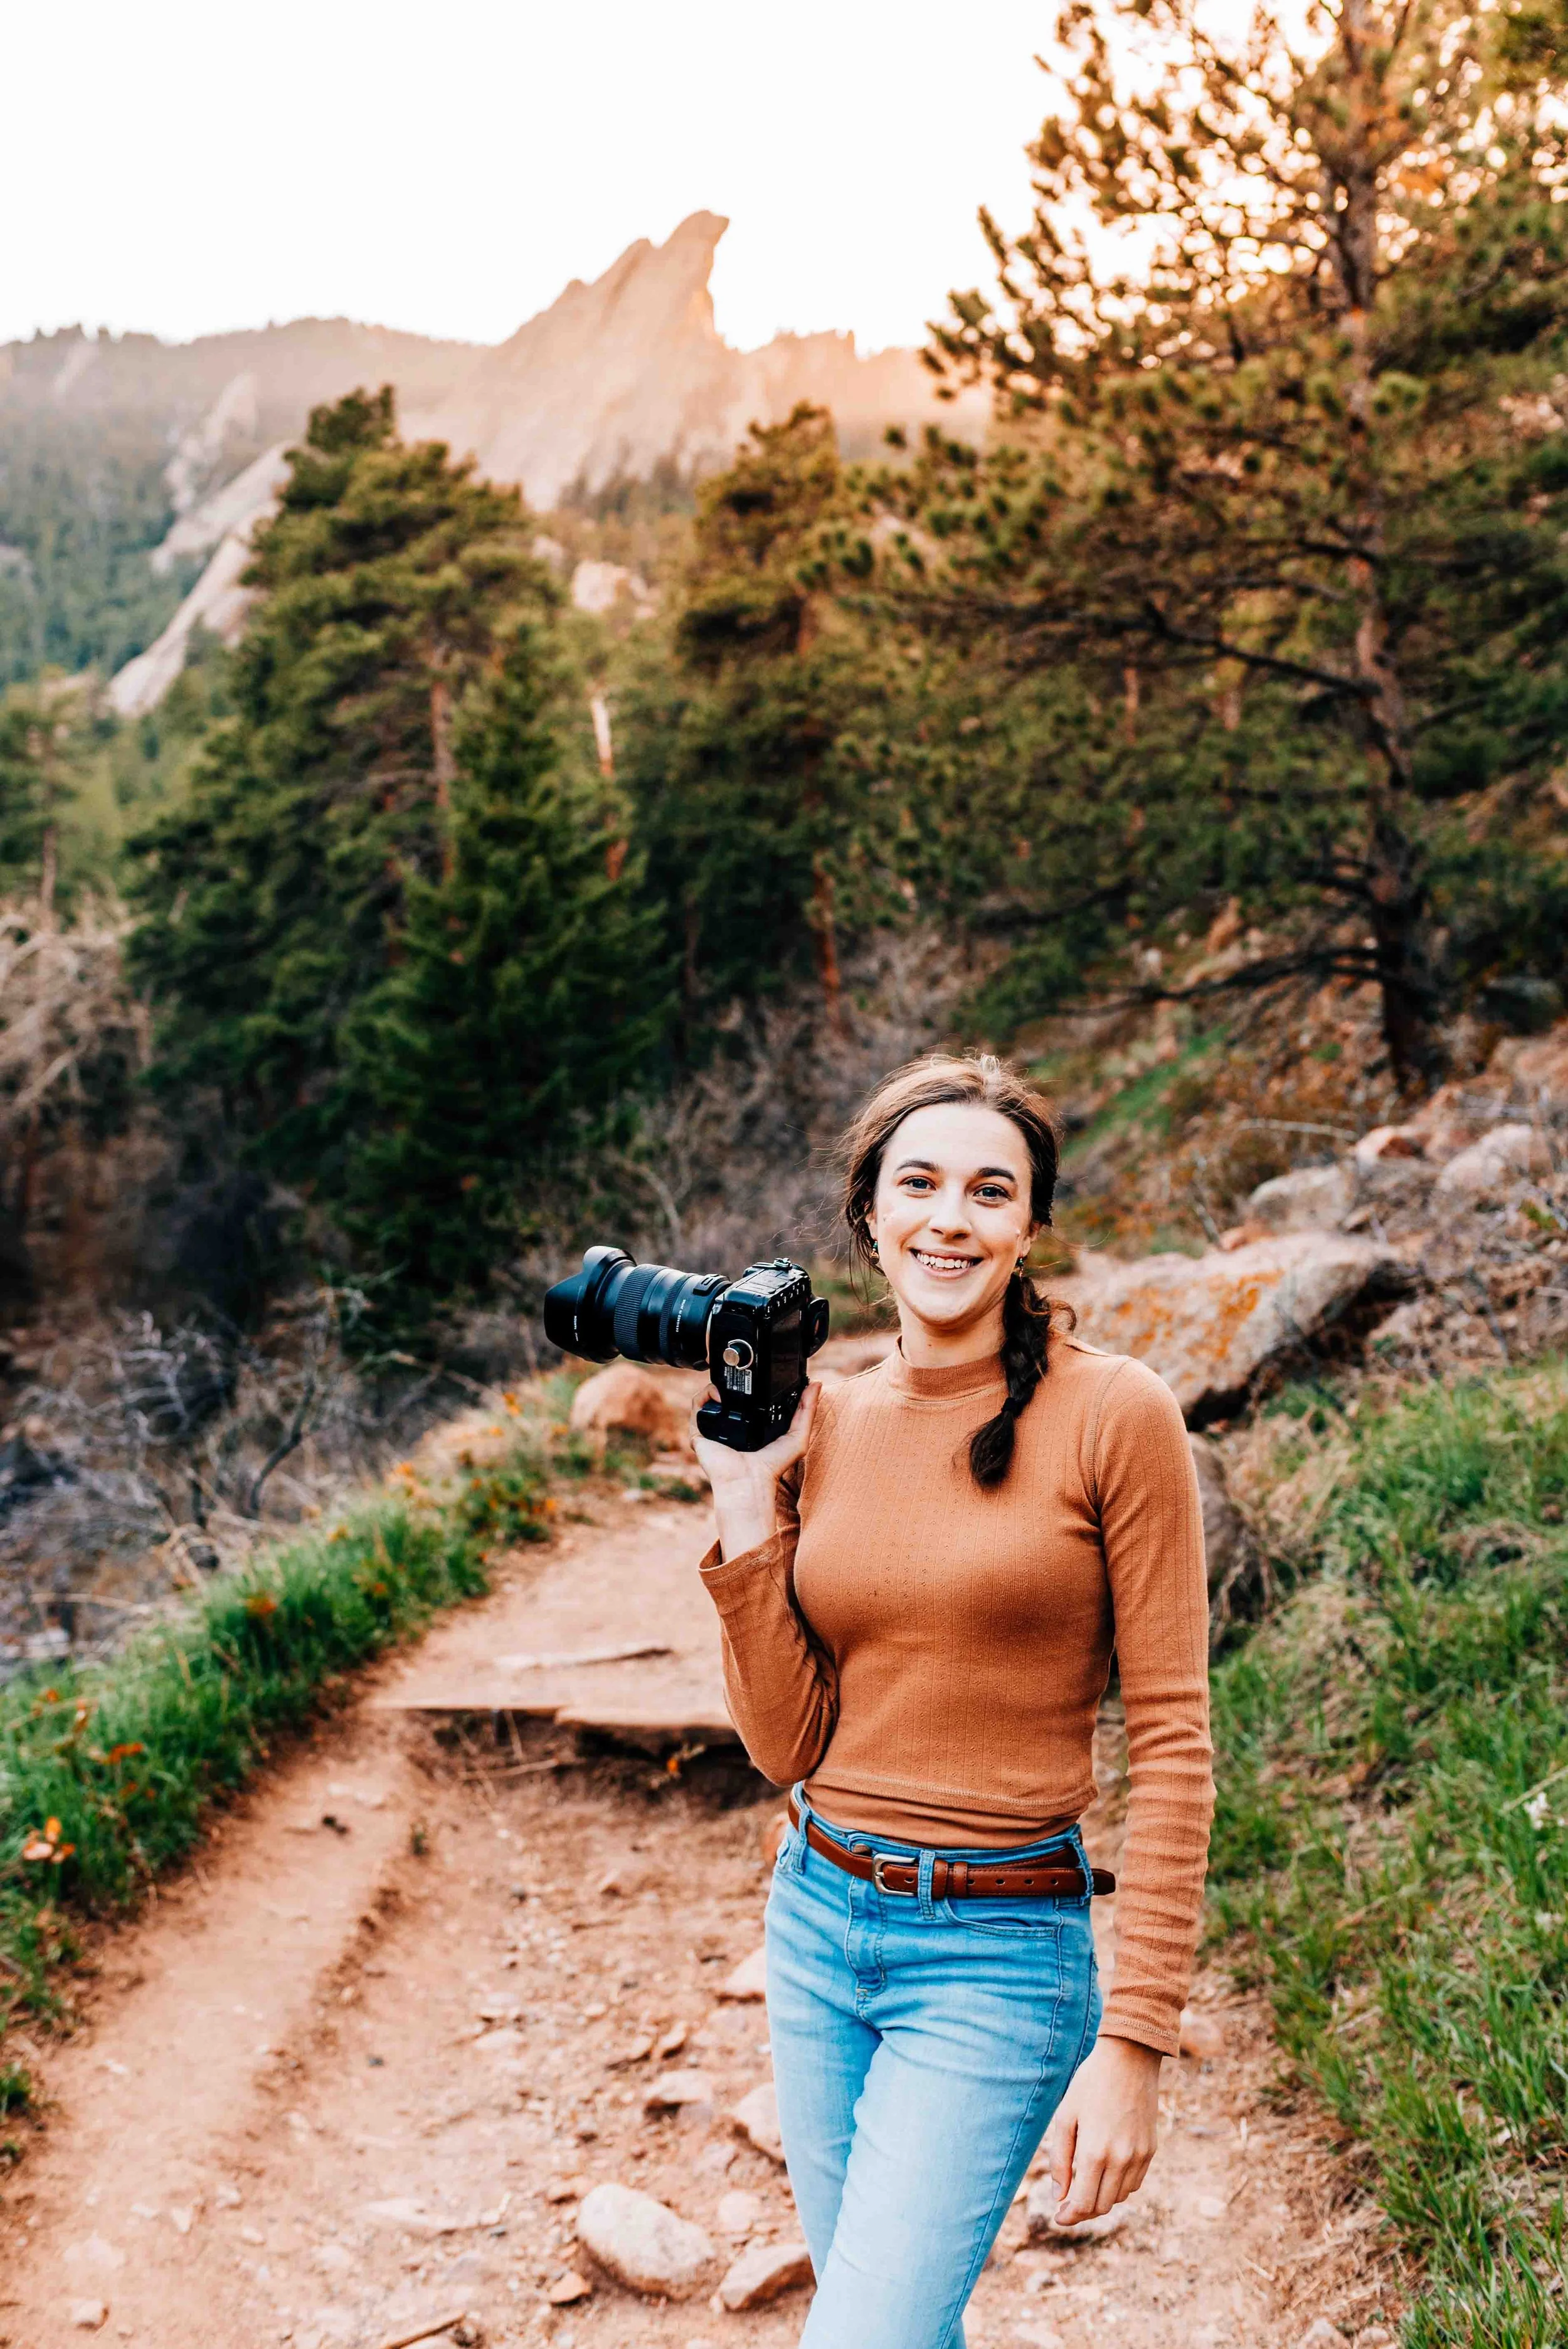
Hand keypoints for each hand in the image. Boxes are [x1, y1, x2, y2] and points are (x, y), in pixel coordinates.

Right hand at [693, 1380, 821, 1560]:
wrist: (749, 1482)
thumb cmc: (772, 1467)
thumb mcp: (798, 1436)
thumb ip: (807, 1410)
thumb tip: (817, 1384)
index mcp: (752, 1427)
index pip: (748, 1400)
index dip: (752, 1386)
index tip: (760, 1373)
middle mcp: (732, 1427)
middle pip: (727, 1396)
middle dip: (732, 1382)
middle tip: (742, 1373)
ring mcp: (715, 1430)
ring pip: (709, 1398)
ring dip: (717, 1386)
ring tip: (730, 1385)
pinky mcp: (700, 1433)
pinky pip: (697, 1407)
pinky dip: (705, 1395)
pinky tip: (719, 1394)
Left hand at [1042, 2035, 1161, 2224]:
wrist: (1130, 2058)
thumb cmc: (1090, 2084)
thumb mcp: (1065, 2117)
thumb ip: (1060, 2160)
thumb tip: (1059, 2196)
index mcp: (1095, 2152)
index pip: (1083, 2203)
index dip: (1069, 2216)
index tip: (1058, 2217)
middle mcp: (1120, 2160)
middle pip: (1101, 2205)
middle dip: (1082, 2211)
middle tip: (1067, 2204)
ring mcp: (1139, 2156)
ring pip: (1119, 2197)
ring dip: (1101, 2199)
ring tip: (1085, 2186)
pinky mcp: (1150, 2150)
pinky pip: (1134, 2183)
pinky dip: (1119, 2187)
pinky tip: (1106, 2173)